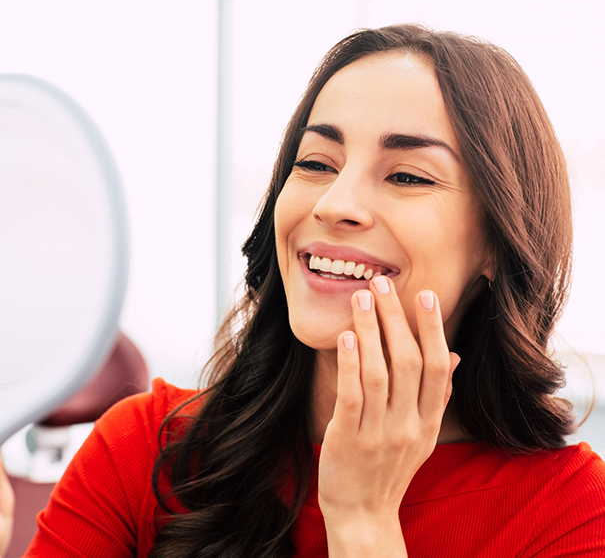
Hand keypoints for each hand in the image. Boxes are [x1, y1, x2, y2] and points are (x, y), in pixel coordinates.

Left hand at [318, 276, 459, 556]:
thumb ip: (435, 396)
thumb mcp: (421, 435)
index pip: (437, 368)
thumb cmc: (389, 467)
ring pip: (379, 373)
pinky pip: (352, 396)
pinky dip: (350, 364)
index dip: (432, 329)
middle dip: (396, 319)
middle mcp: (409, 426)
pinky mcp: (348, 439)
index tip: (424, 295)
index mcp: (428, 422)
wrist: (364, 514)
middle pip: (409, 363)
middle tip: (383, 283)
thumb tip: (451, 355)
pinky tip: (346, 337)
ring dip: (371, 331)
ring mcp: (379, 434)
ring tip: (361, 298)